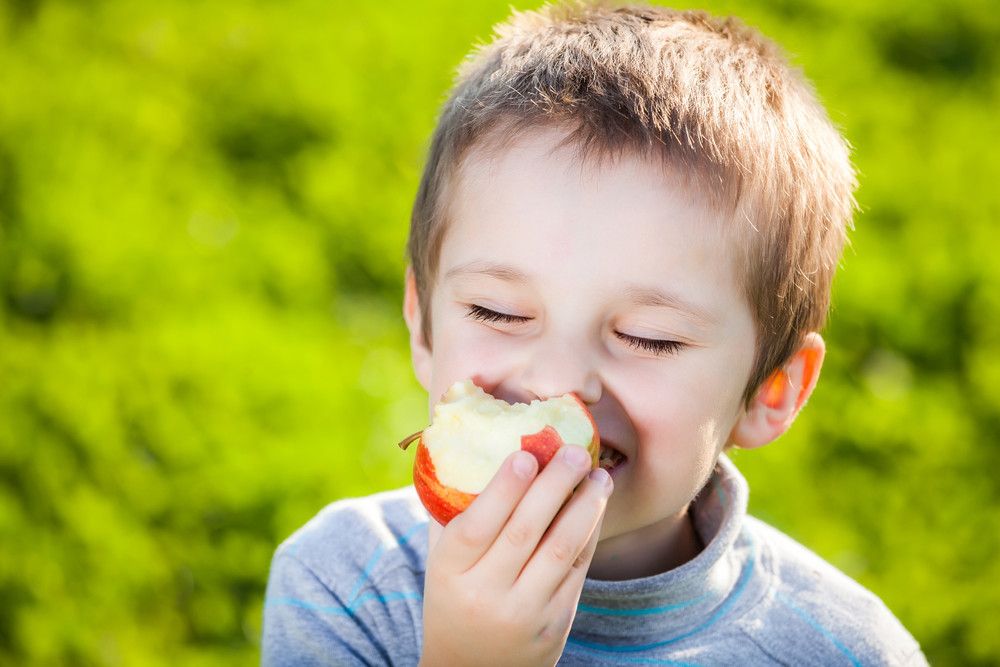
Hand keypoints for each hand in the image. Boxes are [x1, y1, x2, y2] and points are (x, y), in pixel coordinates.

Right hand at [419, 445, 612, 666]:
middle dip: (555, 486)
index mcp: (449, 574)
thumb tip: (474, 447)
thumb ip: (457, 516)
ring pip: (560, 550)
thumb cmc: (455, 598)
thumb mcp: (442, 564)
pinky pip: (577, 570)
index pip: (477, 526)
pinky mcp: (555, 624)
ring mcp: (524, 613)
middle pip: (525, 532)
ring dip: (585, 507)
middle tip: (575, 451)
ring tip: (599, 475)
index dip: (504, 489)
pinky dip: (589, 533)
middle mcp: (485, 595)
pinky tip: (596, 506)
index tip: (526, 455)